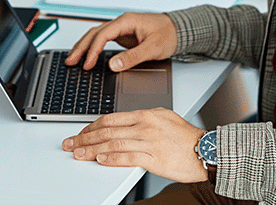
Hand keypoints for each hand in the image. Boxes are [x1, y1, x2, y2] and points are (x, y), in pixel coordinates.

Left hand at [62, 108, 207, 182]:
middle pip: (107, 130)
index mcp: (145, 114)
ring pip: (113, 143)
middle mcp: (145, 126)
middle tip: (70, 144)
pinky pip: (128, 157)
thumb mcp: (163, 118)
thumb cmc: (185, 136)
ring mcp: (149, 141)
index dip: (91, 127)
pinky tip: (100, 161)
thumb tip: (124, 124)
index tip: (79, 134)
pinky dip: (112, 159)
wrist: (205, 150)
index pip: (110, 118)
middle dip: (84, 138)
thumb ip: (143, 119)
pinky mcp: (154, 158)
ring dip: (92, 150)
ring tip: (78, 154)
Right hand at [65, 12, 176, 71]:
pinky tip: (88, 56)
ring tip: (73, 59)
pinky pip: (103, 40)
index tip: (87, 64)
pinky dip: (93, 48)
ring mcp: (121, 28)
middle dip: (81, 47)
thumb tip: (113, 65)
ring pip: (97, 35)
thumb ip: (133, 57)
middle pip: (95, 33)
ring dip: (84, 47)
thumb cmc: (169, 34)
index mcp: (127, 21)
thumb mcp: (153, 48)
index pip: (103, 34)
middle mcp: (122, 23)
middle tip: (70, 61)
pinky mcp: (123, 35)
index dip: (93, 50)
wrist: (179, 30)